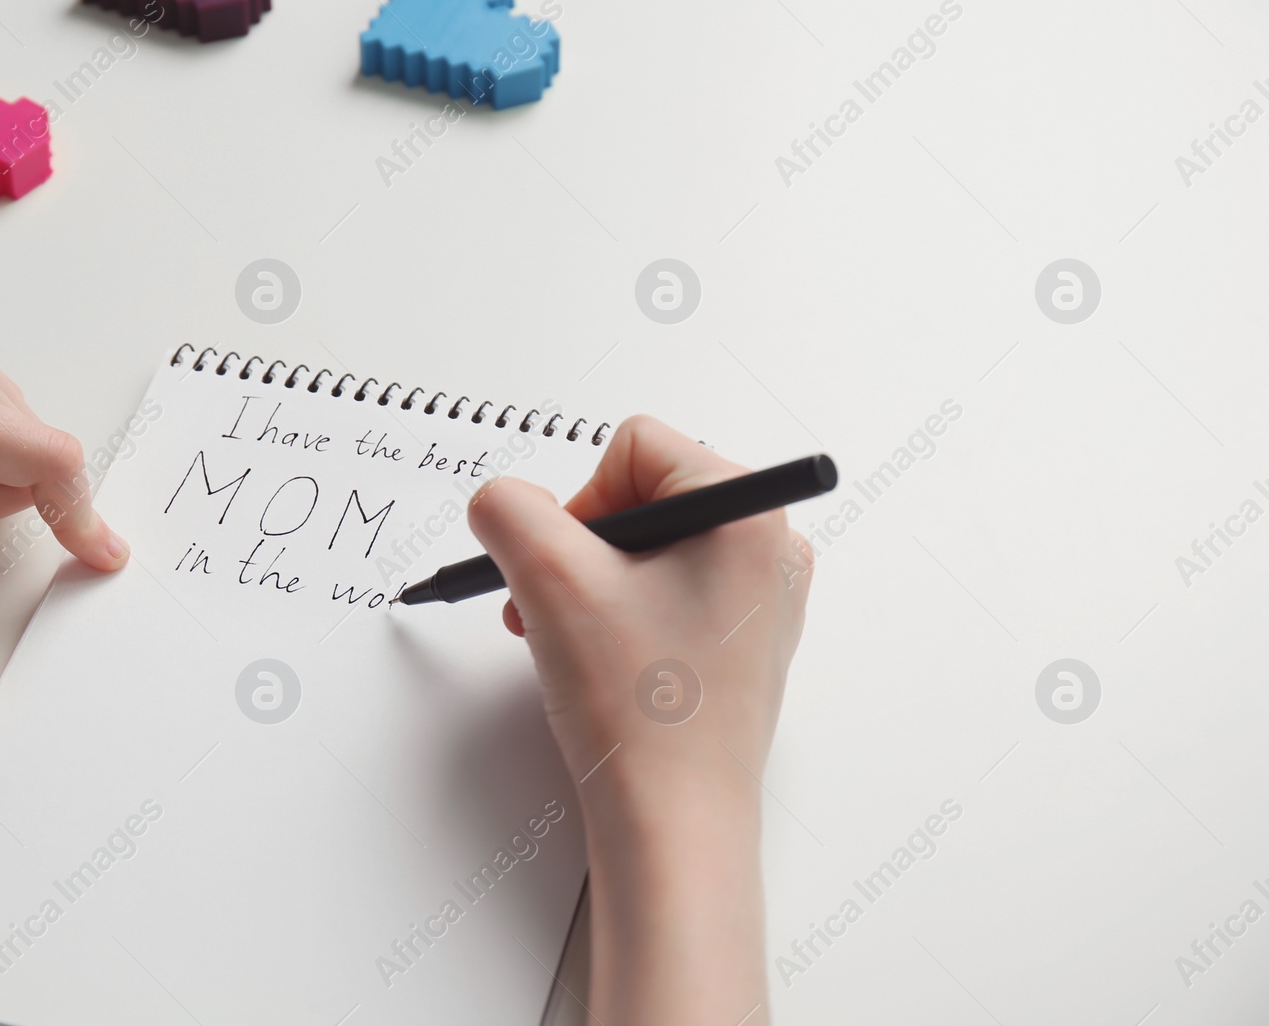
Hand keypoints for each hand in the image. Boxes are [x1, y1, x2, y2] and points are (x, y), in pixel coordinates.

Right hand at [467, 415, 812, 1025]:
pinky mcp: (744, 641)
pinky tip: (600, 662)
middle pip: (642, 494)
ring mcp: (762, 597)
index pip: (634, 446)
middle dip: (577, 547)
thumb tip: (501, 500)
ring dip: (590, 582)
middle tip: (549, 607)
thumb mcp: (551, 583)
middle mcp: (770, 545)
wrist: (675, 826)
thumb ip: (508, 511)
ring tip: (565, 639)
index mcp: (748, 510)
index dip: (576, 501)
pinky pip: (669, 592)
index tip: (564, 570)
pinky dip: (620, 614)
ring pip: (649, 547)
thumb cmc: (640, 713)